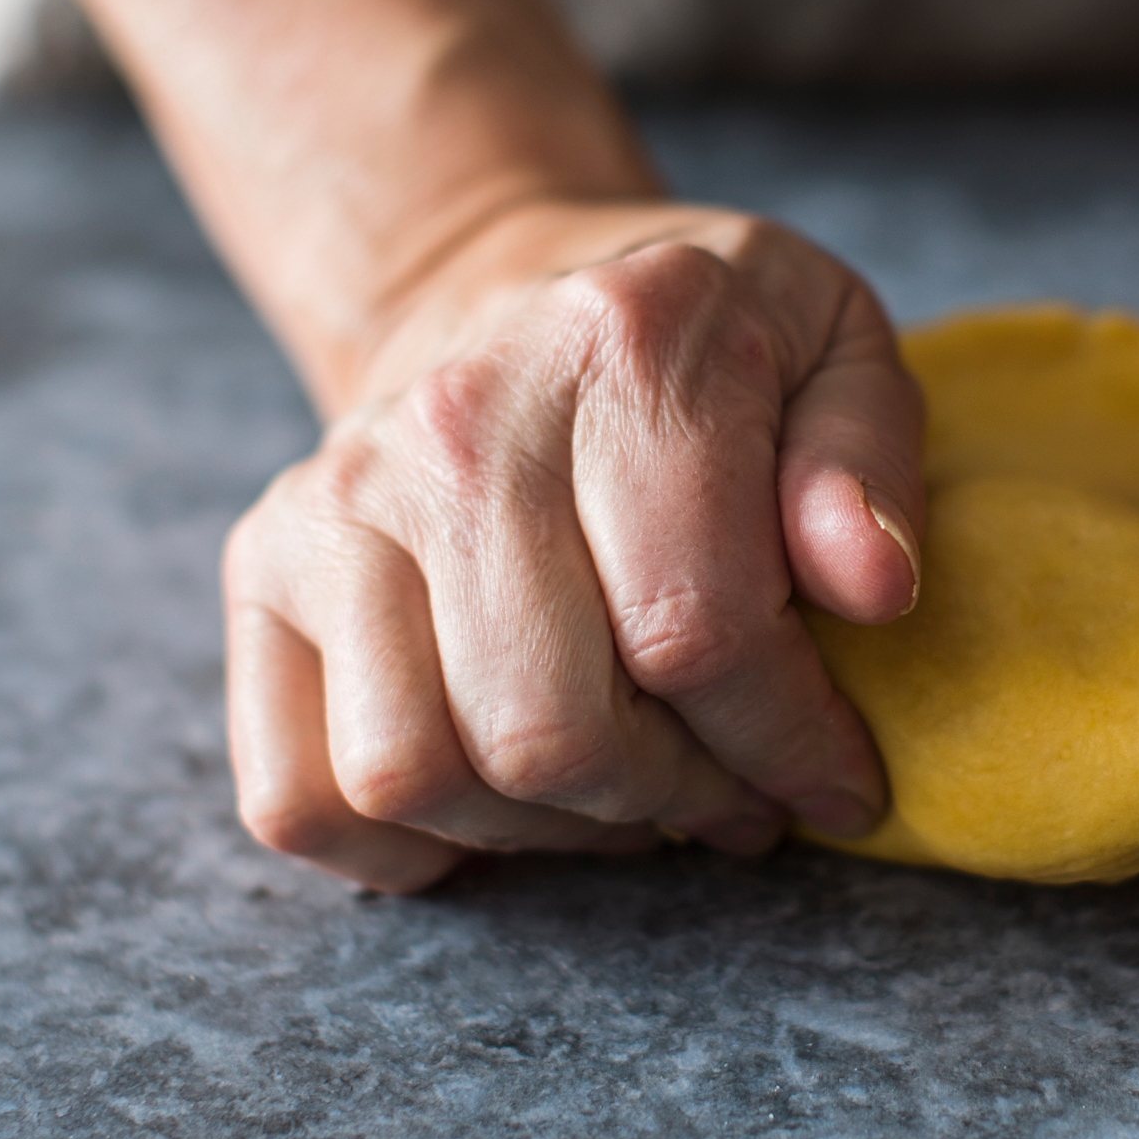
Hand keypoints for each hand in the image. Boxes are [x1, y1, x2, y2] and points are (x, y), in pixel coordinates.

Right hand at [222, 201, 925, 890]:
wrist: (506, 287)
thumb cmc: (699, 345)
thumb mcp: (832, 348)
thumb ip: (866, 461)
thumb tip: (873, 588)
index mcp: (626, 350)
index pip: (697, 631)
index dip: (788, 745)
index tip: (838, 780)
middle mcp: (457, 422)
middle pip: (550, 729)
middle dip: (674, 799)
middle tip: (735, 793)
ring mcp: (339, 498)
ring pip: (417, 775)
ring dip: (549, 831)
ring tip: (630, 792)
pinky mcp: (264, 566)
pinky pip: (299, 794)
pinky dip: (400, 851)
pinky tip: (502, 805)